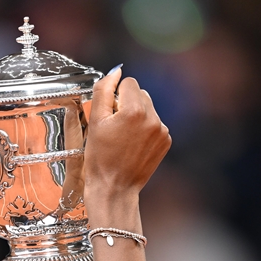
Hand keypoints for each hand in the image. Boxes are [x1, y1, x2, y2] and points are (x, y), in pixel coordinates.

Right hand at [83, 67, 170, 199]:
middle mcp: (153, 118)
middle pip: (140, 93)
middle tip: (115, 127)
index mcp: (135, 110)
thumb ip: (103, 90)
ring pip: (148, 108)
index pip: (128, 82)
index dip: (115, 96)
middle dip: (128, 104)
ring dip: (137, 116)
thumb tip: (115, 72)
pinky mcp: (166, 141)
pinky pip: (155, 124)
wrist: (115, 188)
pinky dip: (145, 130)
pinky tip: (133, 145)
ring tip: (124, 137)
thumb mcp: (95, 122)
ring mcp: (162, 130)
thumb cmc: (100, 158)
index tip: (109, 114)